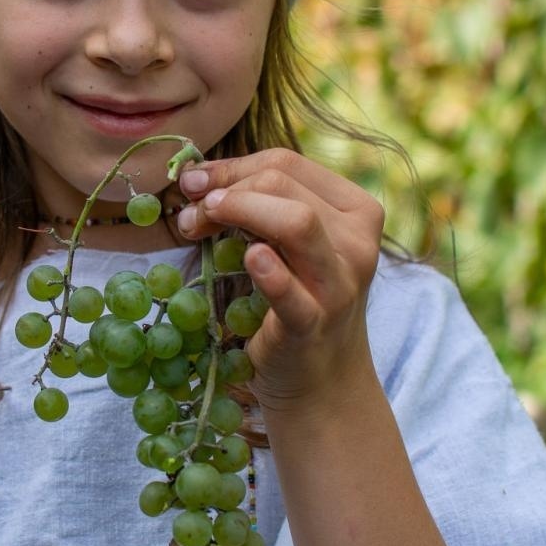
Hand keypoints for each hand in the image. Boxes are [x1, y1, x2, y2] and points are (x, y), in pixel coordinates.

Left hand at [176, 148, 384, 413]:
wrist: (321, 381)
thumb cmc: (297, 299)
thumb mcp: (287, 245)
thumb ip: (257, 205)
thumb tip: (195, 176)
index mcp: (355, 210)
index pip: (286, 163)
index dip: (230, 166)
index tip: (192, 183)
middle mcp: (357, 241)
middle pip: (283, 183)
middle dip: (224, 189)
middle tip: (189, 213)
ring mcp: (340, 284)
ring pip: (296, 221)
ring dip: (237, 211)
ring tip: (199, 224)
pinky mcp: (315, 324)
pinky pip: (292, 293)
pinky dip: (269, 272)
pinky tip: (249, 259)